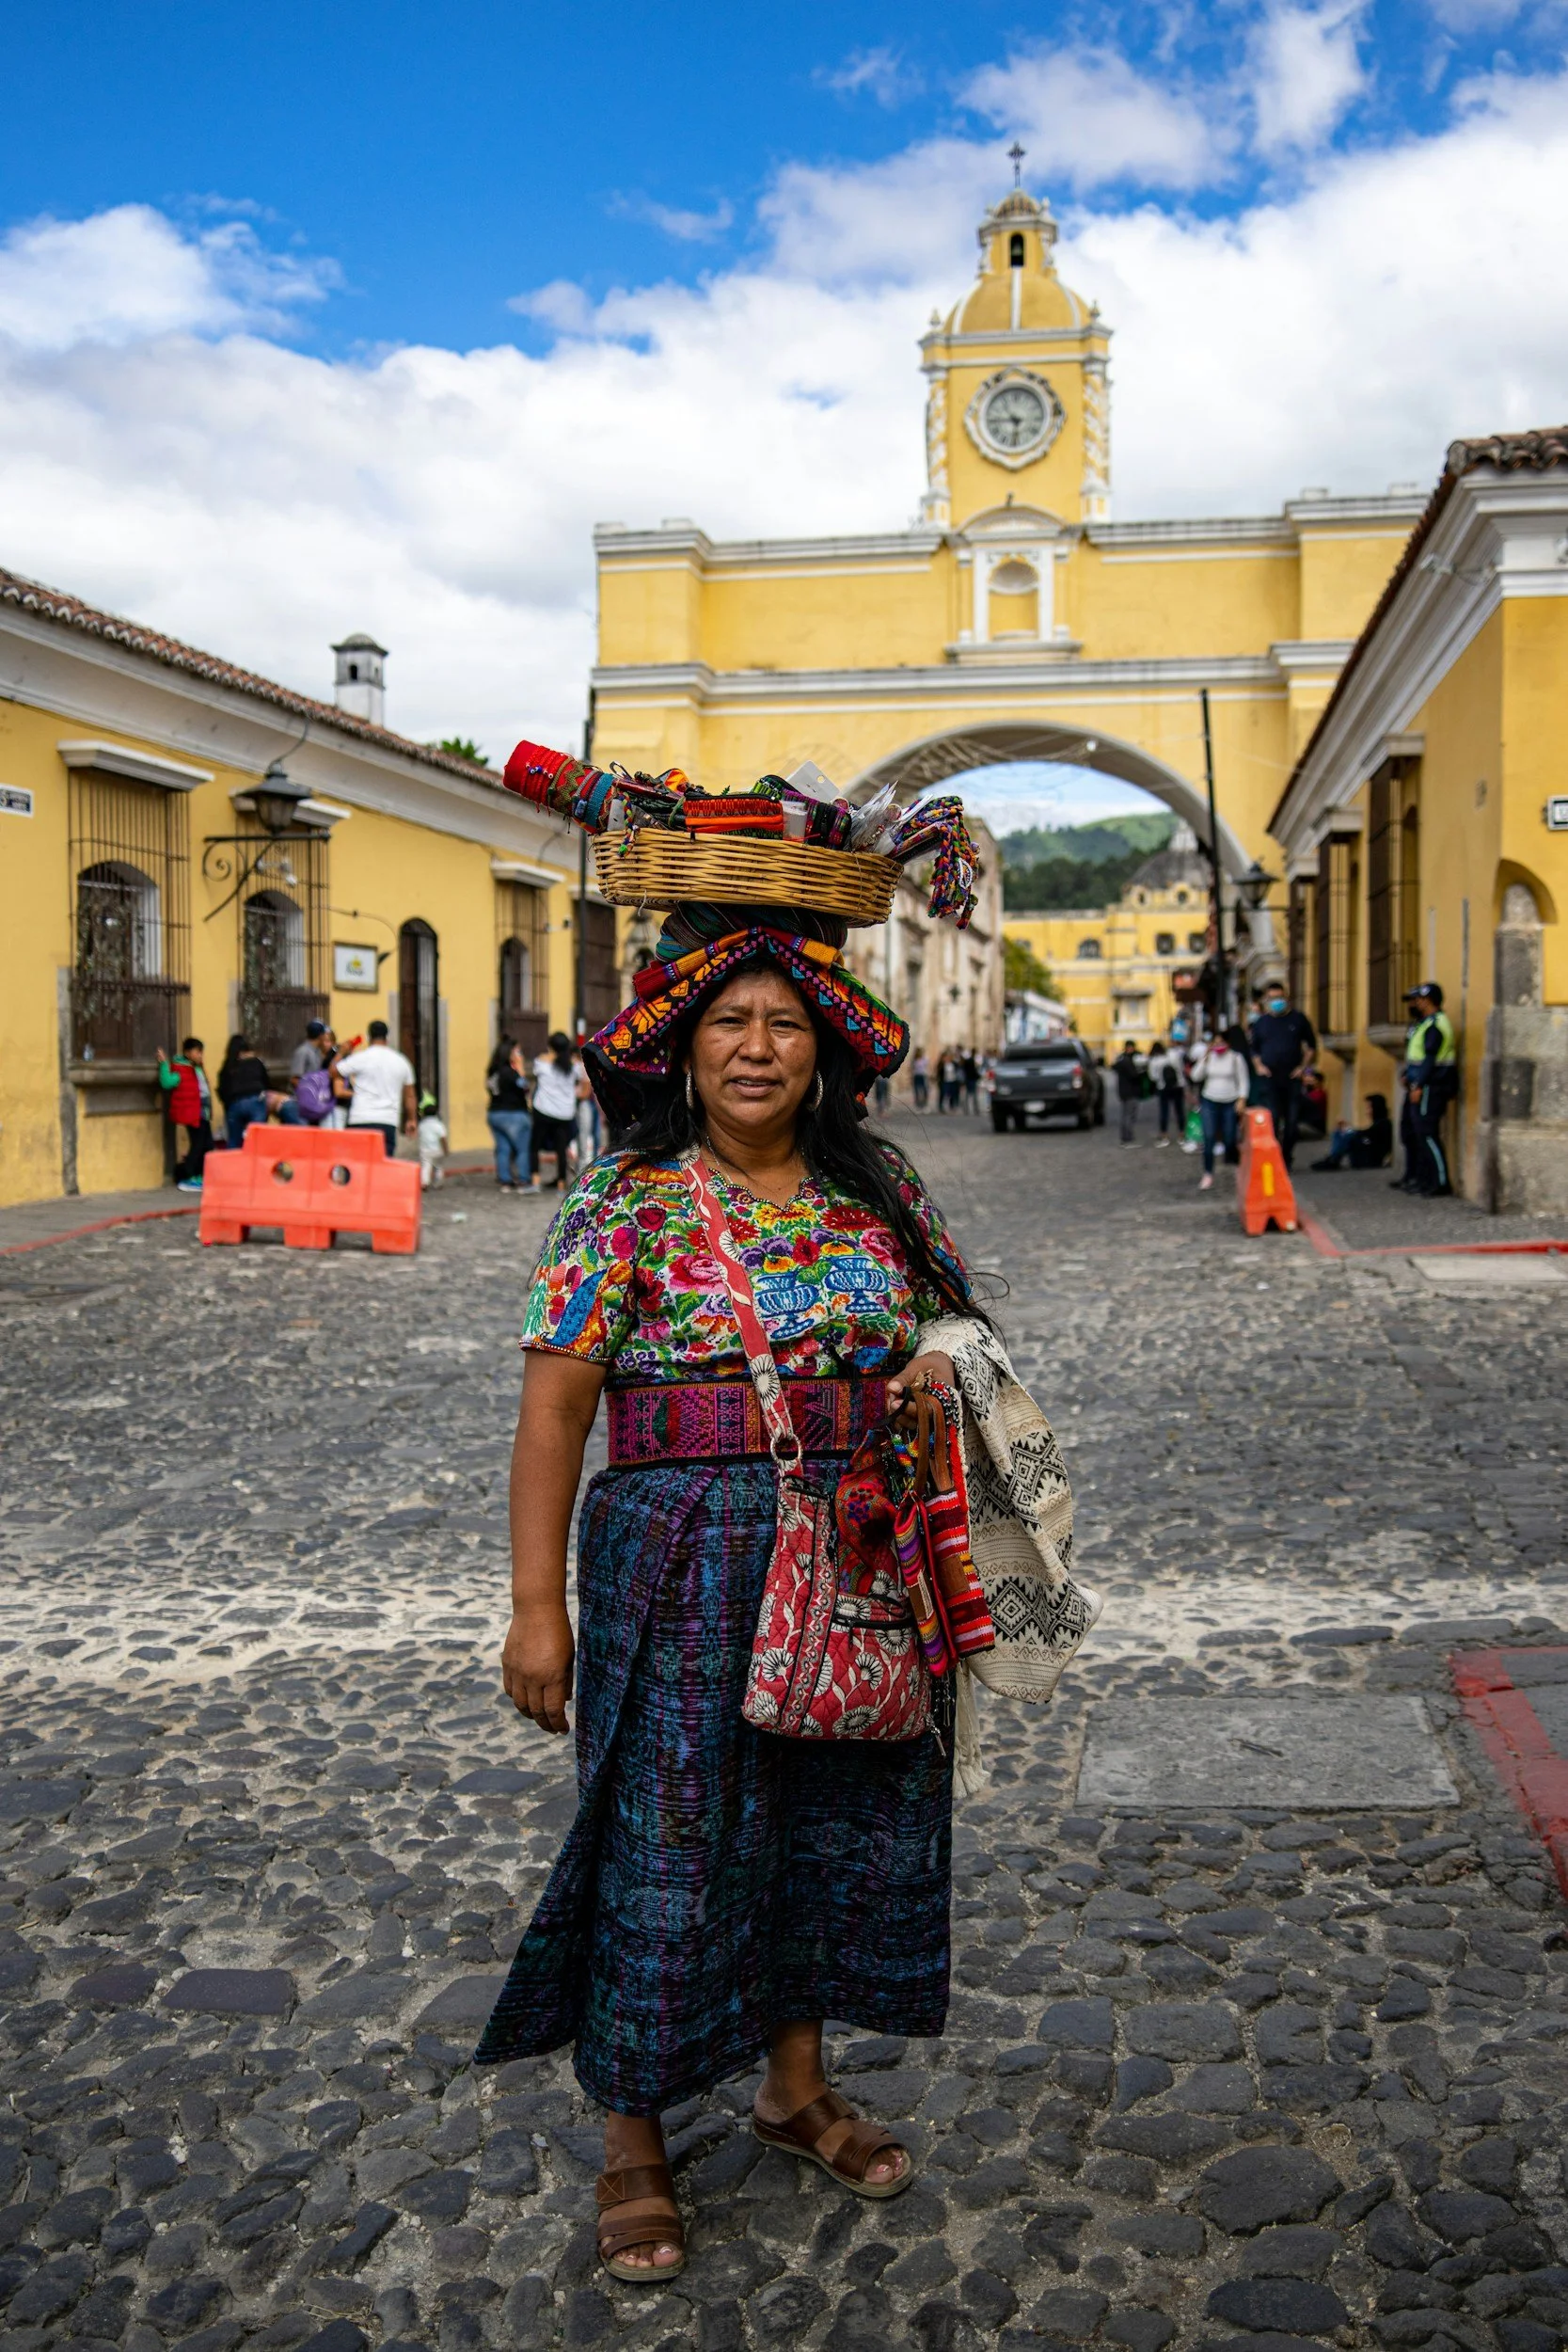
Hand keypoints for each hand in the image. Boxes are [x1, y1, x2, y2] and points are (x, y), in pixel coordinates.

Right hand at [501, 1603, 574, 1733]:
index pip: (553, 1711)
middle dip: (546, 1724)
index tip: (563, 1730)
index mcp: (552, 1676)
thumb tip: (564, 1701)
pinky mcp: (507, 1665)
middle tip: (552, 1729)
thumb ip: (566, 1681)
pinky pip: (510, 1690)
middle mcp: (533, 1677)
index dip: (558, 1724)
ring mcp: (517, 1672)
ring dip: (530, 1715)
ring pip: (520, 1704)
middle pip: (536, 1711)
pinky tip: (525, 1700)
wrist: (536, 1610)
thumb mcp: (569, 1658)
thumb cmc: (559, 1632)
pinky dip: (517, 1699)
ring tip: (539, 1718)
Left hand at [886, 1350, 955, 1422]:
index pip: (927, 1410)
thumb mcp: (917, 1366)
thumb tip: (891, 1389)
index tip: (894, 1403)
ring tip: (891, 1401)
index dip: (910, 1409)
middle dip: (901, 1414)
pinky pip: (909, 1422)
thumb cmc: (930, 1365)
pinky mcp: (920, 1416)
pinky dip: (899, 1417)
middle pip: (919, 1422)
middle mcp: (938, 1412)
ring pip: (913, 1424)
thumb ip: (904, 1378)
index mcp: (942, 1399)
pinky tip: (892, 1406)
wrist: (939, 1366)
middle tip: (890, 1402)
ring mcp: (929, 1416)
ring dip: (899, 1416)